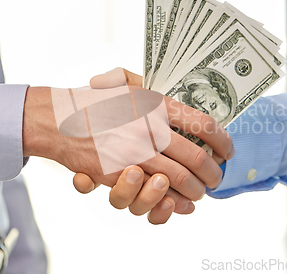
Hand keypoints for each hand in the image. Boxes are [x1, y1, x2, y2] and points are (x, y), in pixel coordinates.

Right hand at [73, 68, 231, 222]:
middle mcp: (149, 128)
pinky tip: (179, 202)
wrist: (58, 118)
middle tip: (216, 178)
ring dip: (195, 191)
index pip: (204, 124)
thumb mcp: (128, 83)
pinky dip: (172, 202)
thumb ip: (156, 91)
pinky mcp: (117, 173)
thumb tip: (189, 108)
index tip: (228, 151)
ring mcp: (134, 152)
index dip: (223, 141)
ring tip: (200, 192)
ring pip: (179, 180)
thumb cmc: (96, 101)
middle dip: (213, 174)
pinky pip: (153, 193)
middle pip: (197, 158)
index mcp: (156, 104)